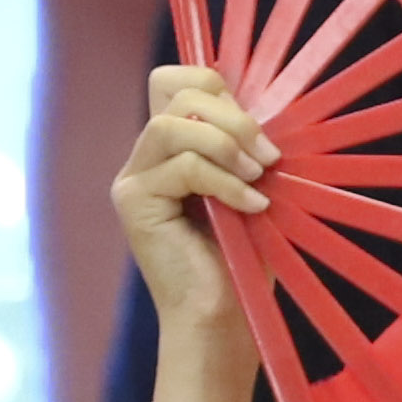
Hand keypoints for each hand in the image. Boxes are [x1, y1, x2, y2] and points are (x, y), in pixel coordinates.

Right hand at [114, 62, 273, 348]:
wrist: (222, 320)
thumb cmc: (244, 260)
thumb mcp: (252, 186)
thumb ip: (245, 144)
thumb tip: (265, 105)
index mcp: (171, 148)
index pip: (177, 81)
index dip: (217, 88)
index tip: (258, 130)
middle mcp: (145, 158)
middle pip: (174, 91)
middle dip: (231, 116)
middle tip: (268, 156)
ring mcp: (134, 178)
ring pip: (173, 124)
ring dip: (227, 145)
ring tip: (258, 177)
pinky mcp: (133, 201)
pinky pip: (184, 166)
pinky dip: (226, 181)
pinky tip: (252, 203)